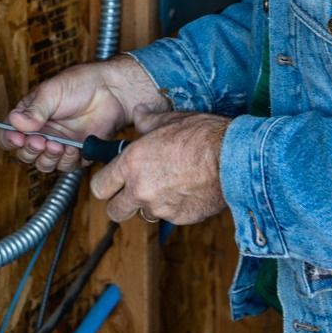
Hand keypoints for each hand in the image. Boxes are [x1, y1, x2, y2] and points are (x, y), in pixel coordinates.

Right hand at [0, 54, 170, 173]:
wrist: (112, 90)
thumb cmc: (82, 83)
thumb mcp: (53, 91)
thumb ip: (35, 110)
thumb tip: (15, 122)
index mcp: (31, 116)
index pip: (10, 136)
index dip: (10, 141)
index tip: (18, 138)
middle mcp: (43, 132)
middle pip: (25, 154)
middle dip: (31, 151)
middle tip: (41, 141)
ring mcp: (60, 144)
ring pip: (44, 164)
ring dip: (49, 158)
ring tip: (58, 144)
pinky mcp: (77, 153)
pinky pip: (66, 167)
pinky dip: (68, 160)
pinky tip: (73, 148)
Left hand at [90, 111, 229, 224]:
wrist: (232, 157)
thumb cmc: (201, 135)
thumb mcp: (169, 120)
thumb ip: (147, 121)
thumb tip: (139, 113)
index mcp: (132, 164)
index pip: (99, 187)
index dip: (105, 183)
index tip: (111, 179)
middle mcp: (141, 189)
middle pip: (114, 211)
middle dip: (121, 202)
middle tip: (134, 188)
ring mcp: (160, 207)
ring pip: (144, 213)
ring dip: (151, 203)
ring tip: (169, 184)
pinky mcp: (180, 218)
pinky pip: (169, 216)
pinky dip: (174, 207)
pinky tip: (188, 189)